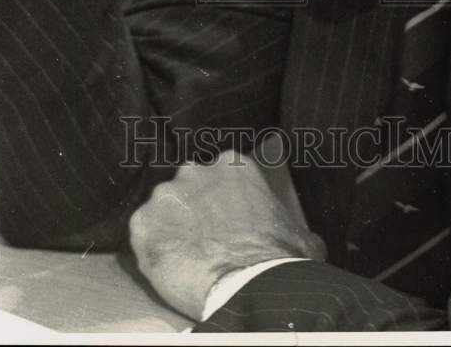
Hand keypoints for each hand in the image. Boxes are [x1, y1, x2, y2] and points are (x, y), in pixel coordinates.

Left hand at [129, 149, 326, 320]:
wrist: (248, 285)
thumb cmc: (278, 258)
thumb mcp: (298, 235)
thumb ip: (293, 226)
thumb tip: (307, 239)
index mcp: (232, 164)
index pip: (219, 176)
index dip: (220, 201)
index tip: (224, 221)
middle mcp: (194, 170)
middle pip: (187, 187)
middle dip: (191, 209)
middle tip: (202, 239)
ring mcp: (166, 195)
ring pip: (163, 209)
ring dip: (170, 228)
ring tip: (184, 255)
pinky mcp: (143, 223)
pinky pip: (142, 233)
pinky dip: (151, 248)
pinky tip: (167, 265)